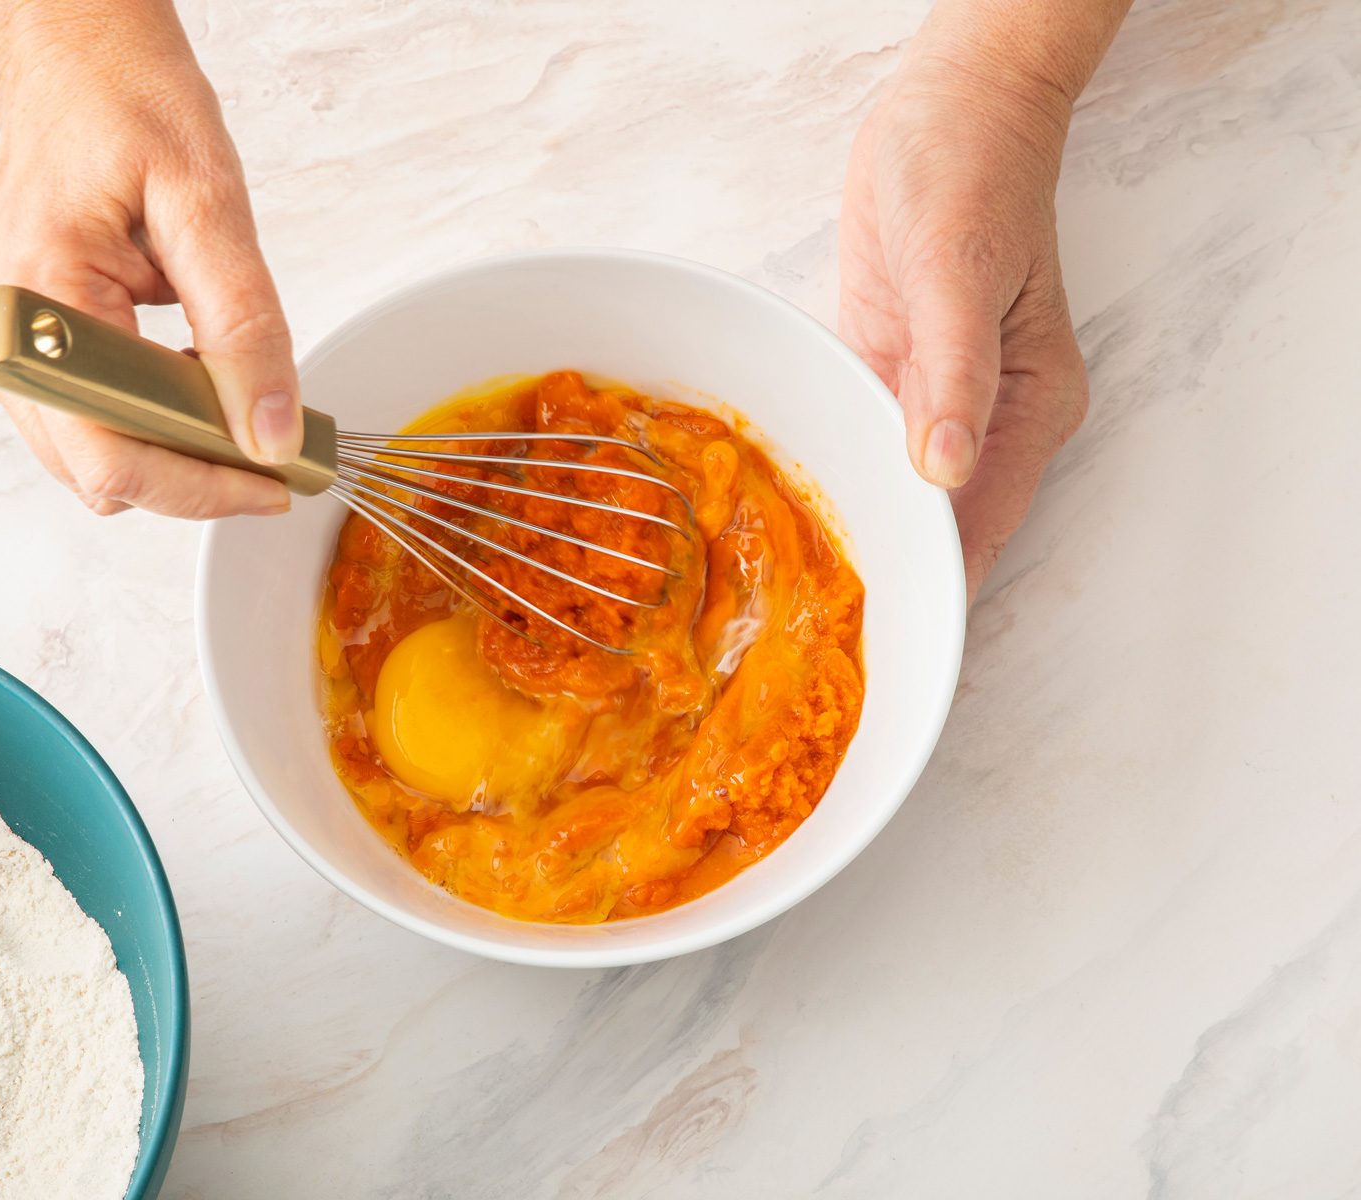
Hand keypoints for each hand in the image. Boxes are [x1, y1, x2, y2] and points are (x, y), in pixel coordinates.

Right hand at [0, 0, 298, 518]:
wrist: (71, 65)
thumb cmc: (125, 104)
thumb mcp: (209, 202)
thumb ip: (245, 325)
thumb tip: (270, 432)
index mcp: (33, 296)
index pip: (113, 455)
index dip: (201, 484)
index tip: (275, 483)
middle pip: (100, 472)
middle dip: (192, 472)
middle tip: (270, 446)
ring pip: (90, 457)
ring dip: (168, 447)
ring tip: (225, 392)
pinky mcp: (3, 348)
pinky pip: (82, 421)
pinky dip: (141, 416)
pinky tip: (179, 371)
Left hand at [838, 42, 1089, 601]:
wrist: (947, 108)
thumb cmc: (969, 172)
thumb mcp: (958, 272)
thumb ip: (953, 380)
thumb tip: (945, 473)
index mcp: (1031, 407)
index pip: (984, 528)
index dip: (940, 590)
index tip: (893, 648)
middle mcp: (988, 419)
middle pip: (940, 528)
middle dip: (890, 582)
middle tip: (820, 650)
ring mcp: (936, 402)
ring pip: (896, 495)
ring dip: (856, 538)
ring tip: (796, 612)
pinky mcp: (891, 376)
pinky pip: (862, 447)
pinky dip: (835, 482)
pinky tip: (793, 525)